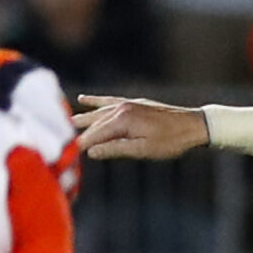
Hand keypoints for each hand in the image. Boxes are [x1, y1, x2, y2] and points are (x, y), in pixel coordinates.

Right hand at [74, 96, 209, 160]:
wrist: (193, 125)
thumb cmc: (170, 142)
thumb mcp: (142, 150)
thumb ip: (115, 149)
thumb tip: (92, 152)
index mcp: (122, 121)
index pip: (94, 135)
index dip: (80, 145)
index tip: (65, 154)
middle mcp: (121, 109)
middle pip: (93, 123)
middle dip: (78, 132)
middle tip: (59, 140)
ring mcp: (127, 103)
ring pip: (98, 111)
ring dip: (83, 116)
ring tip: (68, 120)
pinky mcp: (133, 102)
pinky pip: (109, 100)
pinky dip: (96, 100)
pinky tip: (84, 98)